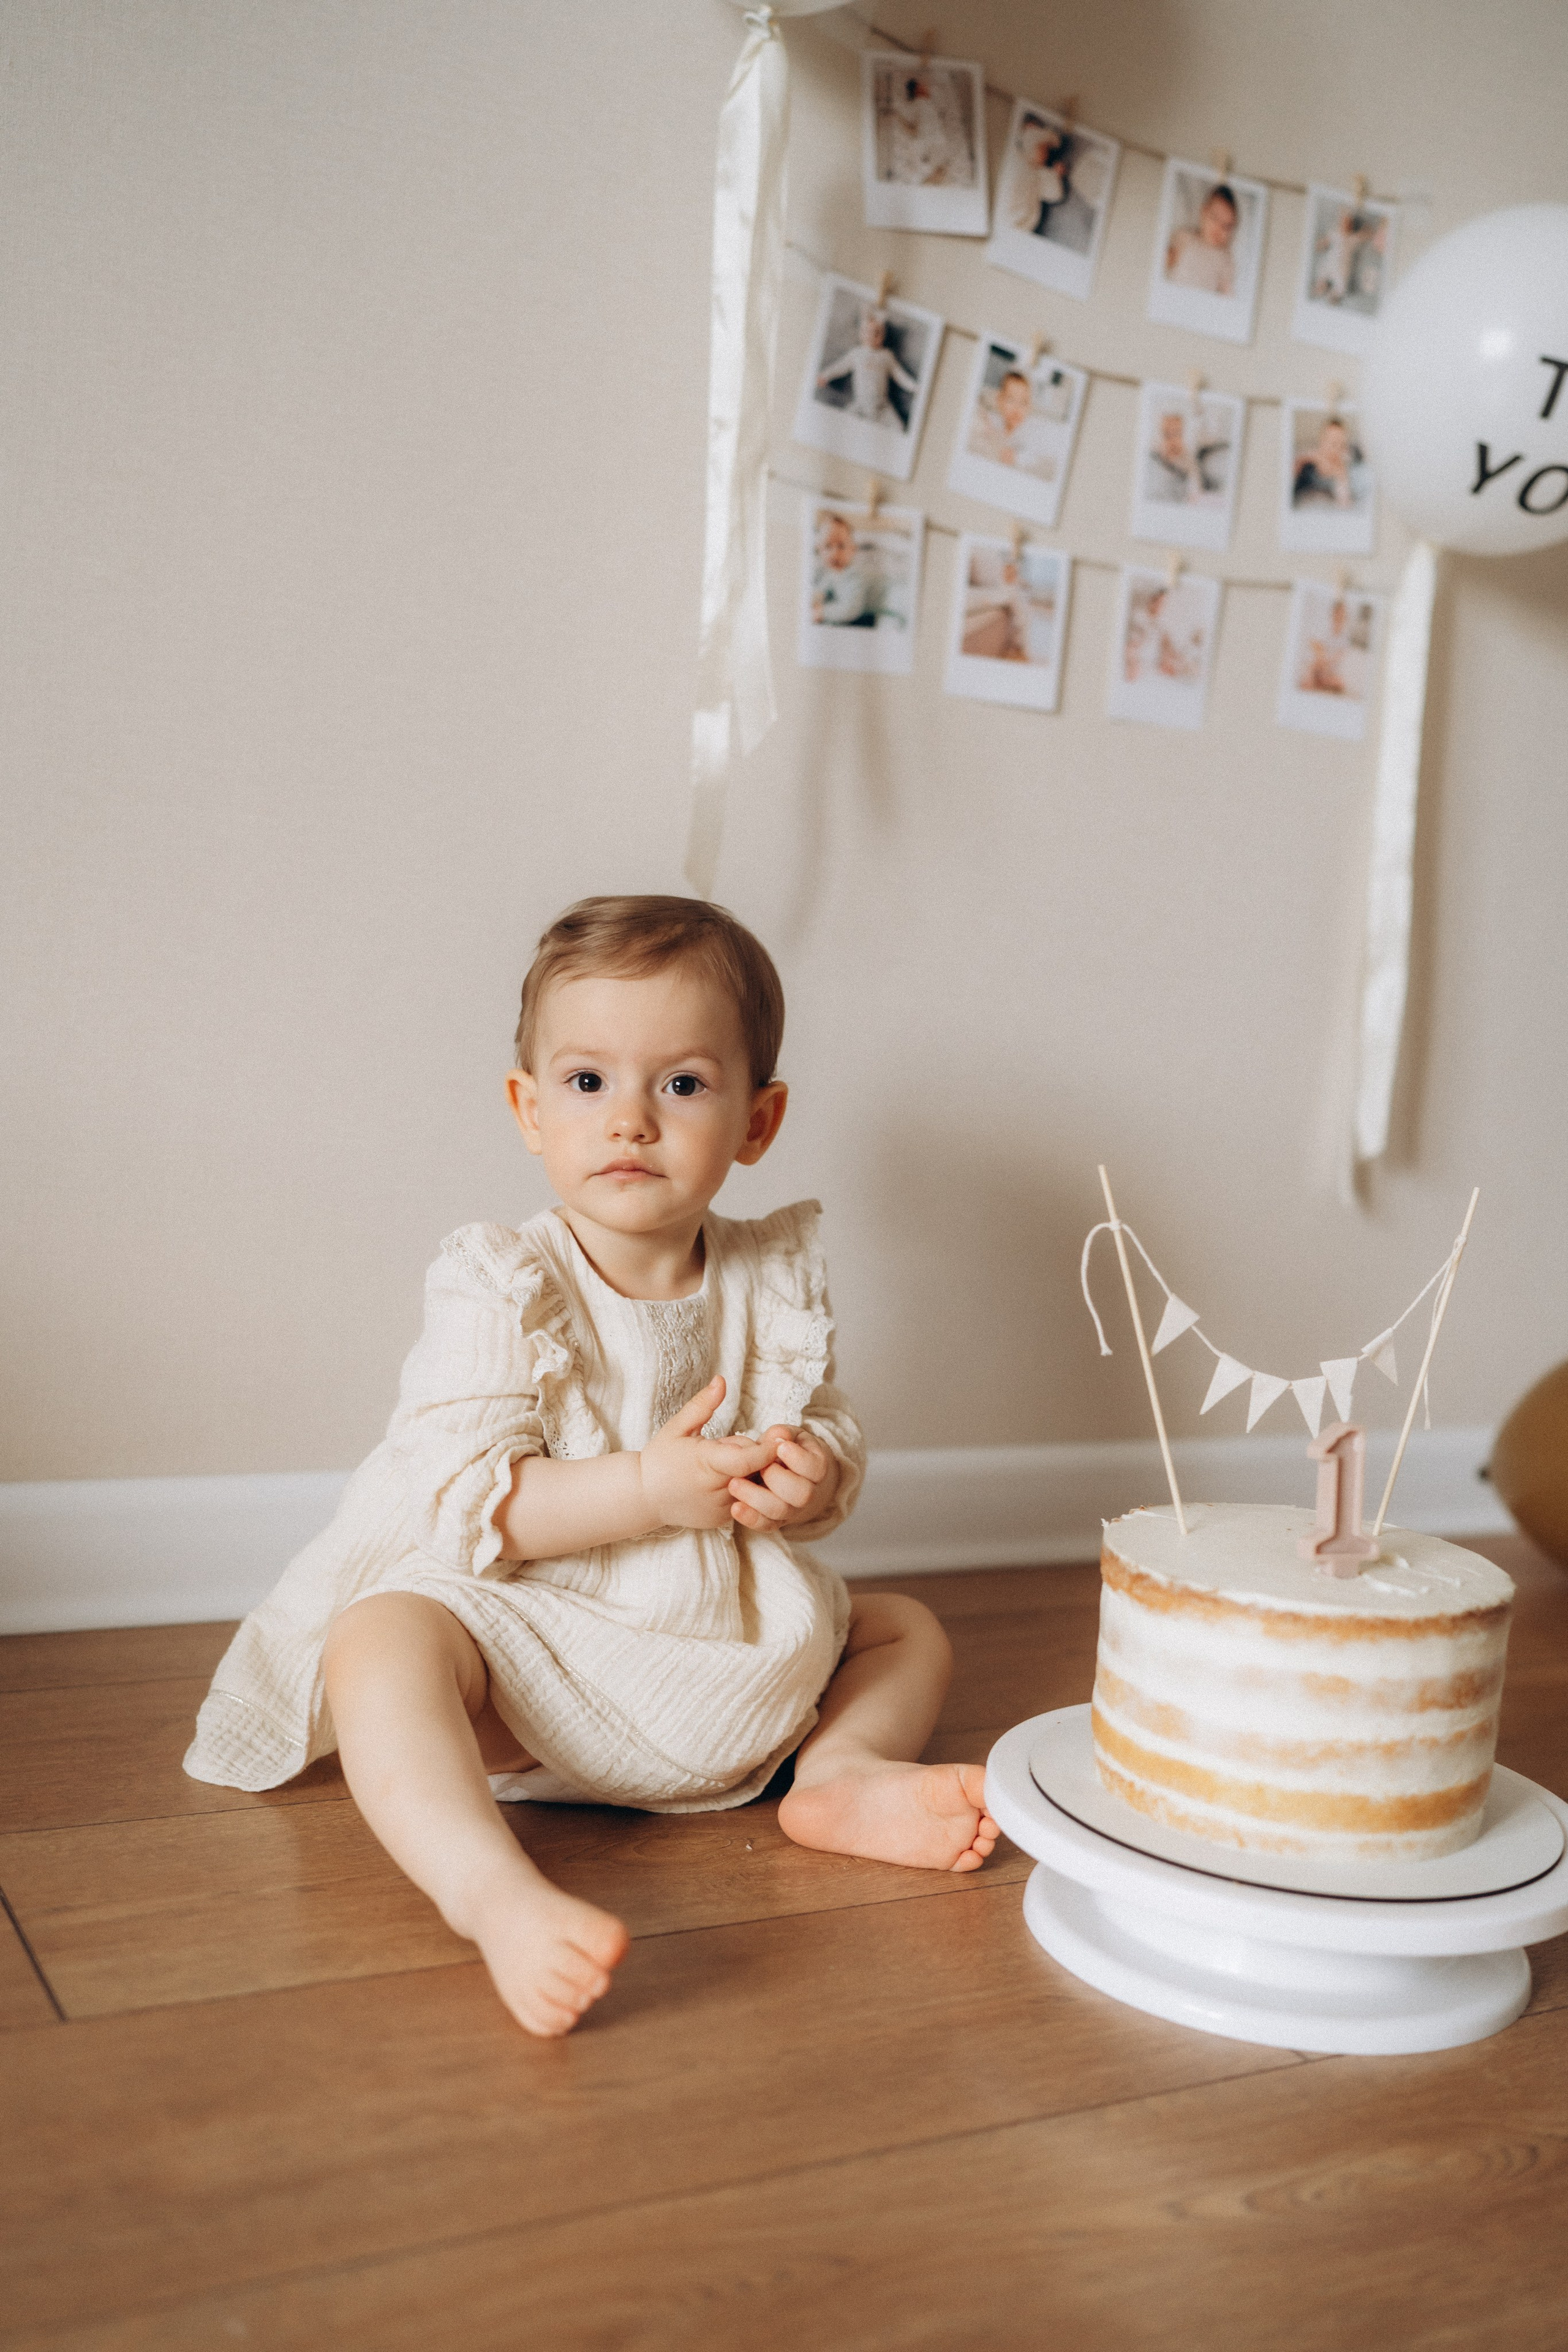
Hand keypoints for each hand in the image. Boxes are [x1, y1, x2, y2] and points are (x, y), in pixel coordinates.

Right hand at [637, 1377, 774, 1532]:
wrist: (644, 1498)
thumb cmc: (660, 1459)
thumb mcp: (677, 1427)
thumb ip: (702, 1405)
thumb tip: (721, 1380)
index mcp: (706, 1463)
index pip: (748, 1460)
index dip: (767, 1449)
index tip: (781, 1436)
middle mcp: (717, 1490)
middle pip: (755, 1468)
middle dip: (750, 1452)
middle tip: (723, 1446)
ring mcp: (721, 1508)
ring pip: (754, 1485)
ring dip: (749, 1471)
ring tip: (724, 1464)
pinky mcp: (724, 1520)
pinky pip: (747, 1500)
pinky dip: (743, 1488)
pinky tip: (722, 1481)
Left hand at [727, 1425, 839, 1533]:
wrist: (789, 1475)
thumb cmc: (788, 1451)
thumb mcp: (788, 1437)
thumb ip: (782, 1435)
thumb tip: (779, 1435)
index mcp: (817, 1468)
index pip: (814, 1468)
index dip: (798, 1459)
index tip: (780, 1447)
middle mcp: (809, 1493)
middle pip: (801, 1494)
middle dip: (777, 1478)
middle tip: (759, 1466)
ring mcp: (793, 1510)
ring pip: (781, 1510)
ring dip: (756, 1498)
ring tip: (735, 1484)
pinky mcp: (777, 1521)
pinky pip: (766, 1525)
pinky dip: (750, 1518)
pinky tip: (735, 1507)